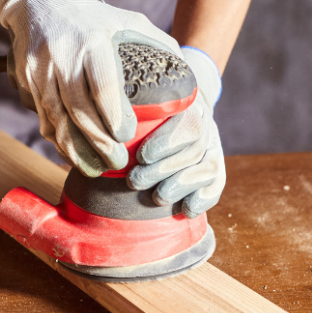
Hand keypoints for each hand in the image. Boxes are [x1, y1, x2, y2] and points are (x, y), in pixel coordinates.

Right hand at [0, 0, 181, 176]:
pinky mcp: (27, 81)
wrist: (38, 3)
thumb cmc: (94, 17)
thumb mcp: (129, 20)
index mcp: (93, 40)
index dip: (114, 115)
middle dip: (98, 141)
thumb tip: (188, 80)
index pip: (102, 84)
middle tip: (117, 161)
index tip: (127, 136)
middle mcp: (63, 54)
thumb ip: (159, 45)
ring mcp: (40, 69)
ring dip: (75, 148)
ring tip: (96, 166)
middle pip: (78, 108)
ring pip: (56, 118)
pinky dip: (59, 141)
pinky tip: (74, 155)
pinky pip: (43, 118)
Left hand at [127, 46, 224, 217]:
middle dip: (163, 170)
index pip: (185, 124)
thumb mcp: (138, 103)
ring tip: (157, 197)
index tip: (140, 157)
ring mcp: (213, 148)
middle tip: (135, 182)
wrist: (177, 114)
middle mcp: (205, 126)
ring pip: (207, 169)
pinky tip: (185, 209)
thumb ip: (124, 108)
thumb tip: (94, 114)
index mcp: (186, 106)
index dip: (164, 143)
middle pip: (193, 150)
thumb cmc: (145, 112)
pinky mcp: (216, 171)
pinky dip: (202, 200)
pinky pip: (217, 186)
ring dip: (180, 186)